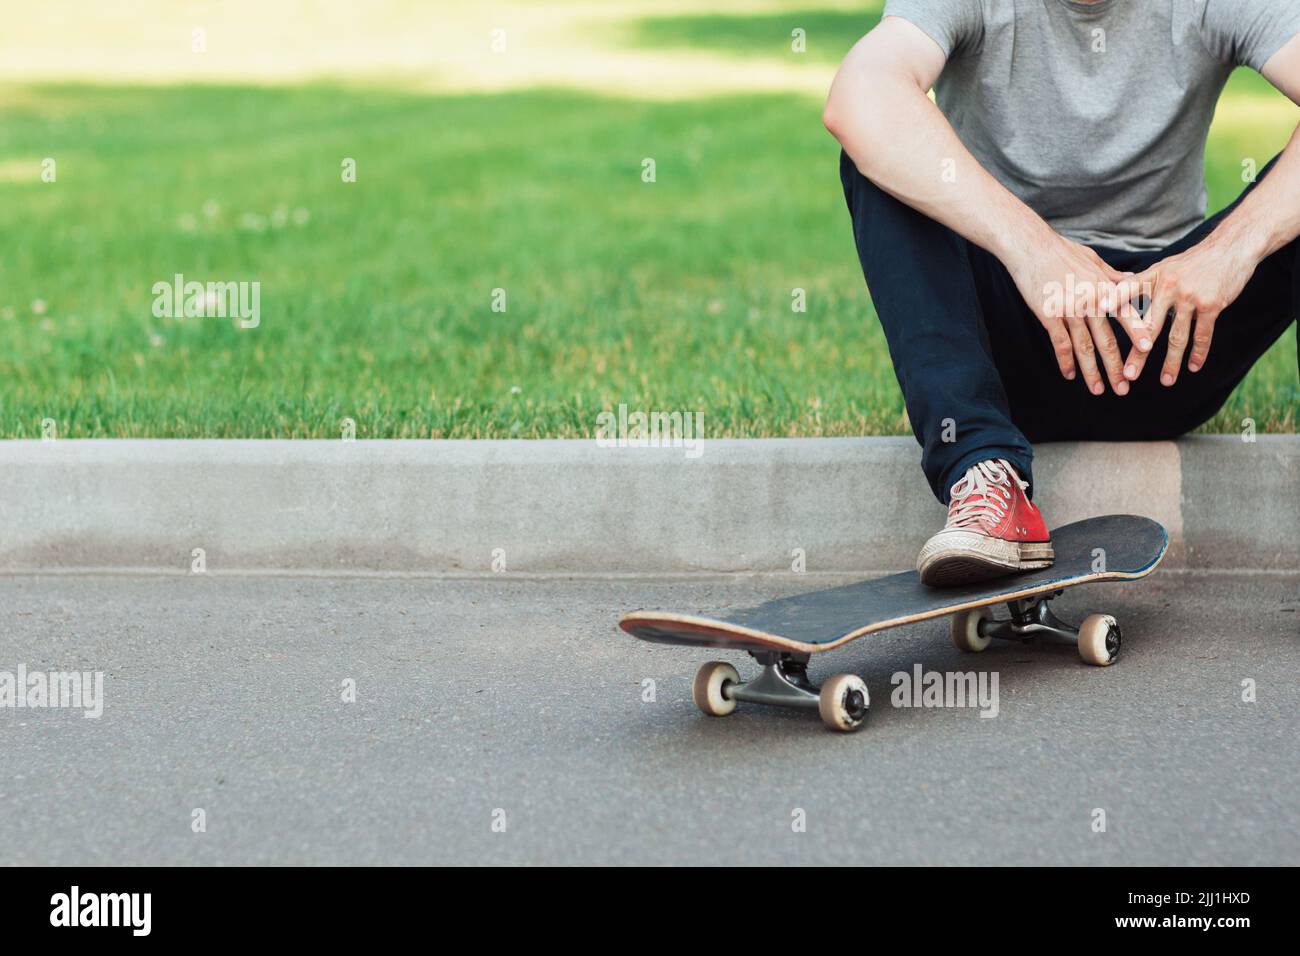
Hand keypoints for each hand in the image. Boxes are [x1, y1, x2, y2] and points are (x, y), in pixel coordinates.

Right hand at [1006, 233, 1148, 395]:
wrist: (1030, 247)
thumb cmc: (1060, 250)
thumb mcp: (1093, 260)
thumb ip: (1112, 276)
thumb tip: (1131, 282)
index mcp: (1104, 288)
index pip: (1126, 316)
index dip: (1137, 334)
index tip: (1147, 351)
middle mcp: (1091, 302)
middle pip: (1106, 340)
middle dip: (1116, 367)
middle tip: (1123, 387)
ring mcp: (1070, 310)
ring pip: (1084, 348)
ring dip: (1092, 372)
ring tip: (1099, 390)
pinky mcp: (1049, 316)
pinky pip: (1061, 344)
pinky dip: (1066, 362)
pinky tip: (1070, 375)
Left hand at [1123, 236, 1258, 385]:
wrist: (1231, 248)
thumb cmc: (1192, 262)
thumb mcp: (1164, 267)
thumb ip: (1141, 284)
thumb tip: (1111, 298)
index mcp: (1154, 277)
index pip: (1129, 288)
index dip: (1115, 298)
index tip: (1100, 309)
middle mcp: (1169, 286)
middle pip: (1150, 325)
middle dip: (1139, 353)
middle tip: (1129, 374)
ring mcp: (1190, 297)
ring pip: (1177, 336)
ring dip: (1171, 362)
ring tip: (1165, 381)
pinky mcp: (1211, 305)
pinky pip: (1202, 334)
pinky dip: (1198, 353)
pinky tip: (1193, 367)